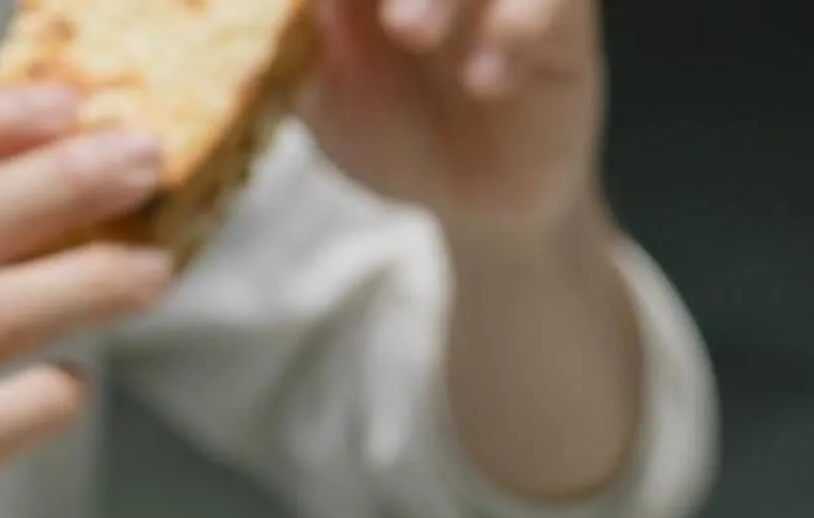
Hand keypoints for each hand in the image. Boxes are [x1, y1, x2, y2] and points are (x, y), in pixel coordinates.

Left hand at [307, 0, 607, 242]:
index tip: (318, 5)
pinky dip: (514, 30)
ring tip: (409, 34)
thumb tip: (252, 15)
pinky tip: (483, 83)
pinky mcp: (561, 17)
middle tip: (376, 15)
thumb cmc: (391, 132)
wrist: (476, 201)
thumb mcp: (317, 98)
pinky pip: (548, 0)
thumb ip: (288, 47)